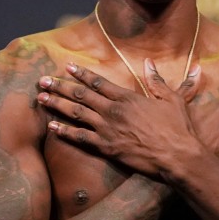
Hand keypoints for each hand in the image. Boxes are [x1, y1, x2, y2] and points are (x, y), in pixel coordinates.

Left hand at [37, 61, 200, 177]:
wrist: (177, 156)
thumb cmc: (177, 128)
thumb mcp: (172, 99)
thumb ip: (158, 81)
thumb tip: (150, 63)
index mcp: (127, 97)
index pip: (98, 82)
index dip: (81, 74)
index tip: (67, 67)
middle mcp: (113, 110)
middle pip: (81, 95)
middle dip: (60, 86)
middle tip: (42, 80)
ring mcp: (107, 129)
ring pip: (76, 113)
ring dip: (57, 104)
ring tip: (40, 98)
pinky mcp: (106, 147)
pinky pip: (80, 138)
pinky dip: (64, 132)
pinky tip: (52, 127)